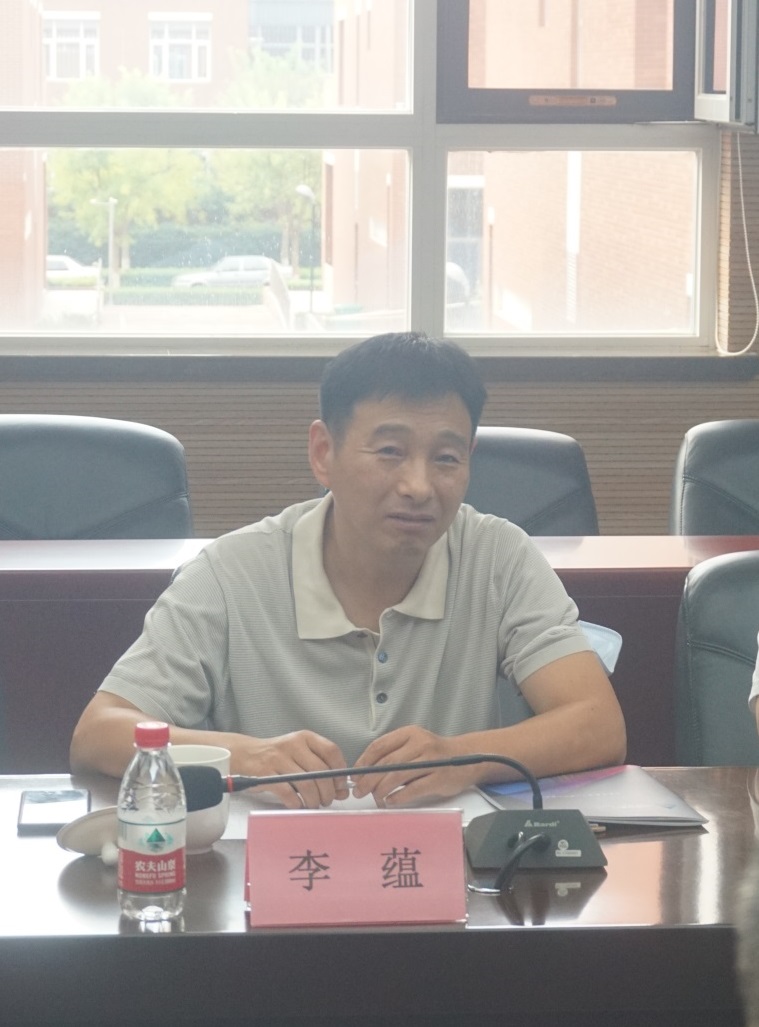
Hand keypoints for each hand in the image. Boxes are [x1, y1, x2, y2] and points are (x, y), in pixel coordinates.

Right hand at [229, 730, 348, 808]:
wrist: (246, 754)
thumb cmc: (277, 756)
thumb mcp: (300, 753)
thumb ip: (321, 768)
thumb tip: (342, 790)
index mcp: (305, 738)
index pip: (331, 751)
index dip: (340, 771)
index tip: (341, 786)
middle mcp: (293, 745)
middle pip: (320, 771)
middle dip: (328, 791)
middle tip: (327, 800)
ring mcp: (279, 759)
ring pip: (307, 783)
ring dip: (314, 800)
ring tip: (313, 804)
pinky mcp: (266, 774)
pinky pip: (288, 793)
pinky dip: (296, 803)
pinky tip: (298, 805)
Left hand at [352, 727, 474, 805]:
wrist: (467, 758)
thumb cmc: (436, 753)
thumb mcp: (414, 744)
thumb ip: (394, 753)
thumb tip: (365, 771)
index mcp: (410, 733)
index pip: (380, 746)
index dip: (364, 762)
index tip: (355, 775)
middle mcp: (420, 744)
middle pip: (387, 763)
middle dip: (369, 779)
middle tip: (360, 791)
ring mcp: (431, 761)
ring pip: (398, 775)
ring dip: (381, 789)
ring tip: (375, 797)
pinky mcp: (439, 778)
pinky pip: (413, 789)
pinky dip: (399, 796)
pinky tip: (391, 801)